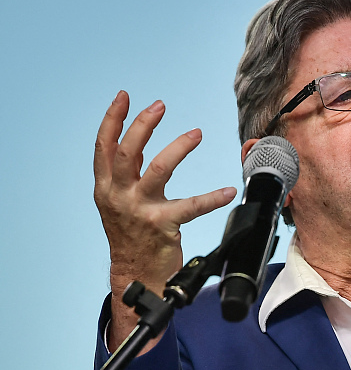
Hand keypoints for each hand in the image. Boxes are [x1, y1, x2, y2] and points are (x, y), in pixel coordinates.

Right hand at [94, 91, 235, 347]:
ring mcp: (139, 211)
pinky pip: (191, 206)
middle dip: (142, 125)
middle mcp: (118, 196)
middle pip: (127, 152)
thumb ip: (127, 174)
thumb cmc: (130, 235)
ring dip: (179, 148)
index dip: (113, 119)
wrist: (134, 274)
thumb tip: (137, 141)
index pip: (103, 147)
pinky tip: (228, 191)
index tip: (124, 96)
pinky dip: (212, 197)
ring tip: (196, 133)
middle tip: (160, 106)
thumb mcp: (118, 202)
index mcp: (105, 187)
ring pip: (158, 169)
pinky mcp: (162, 225)